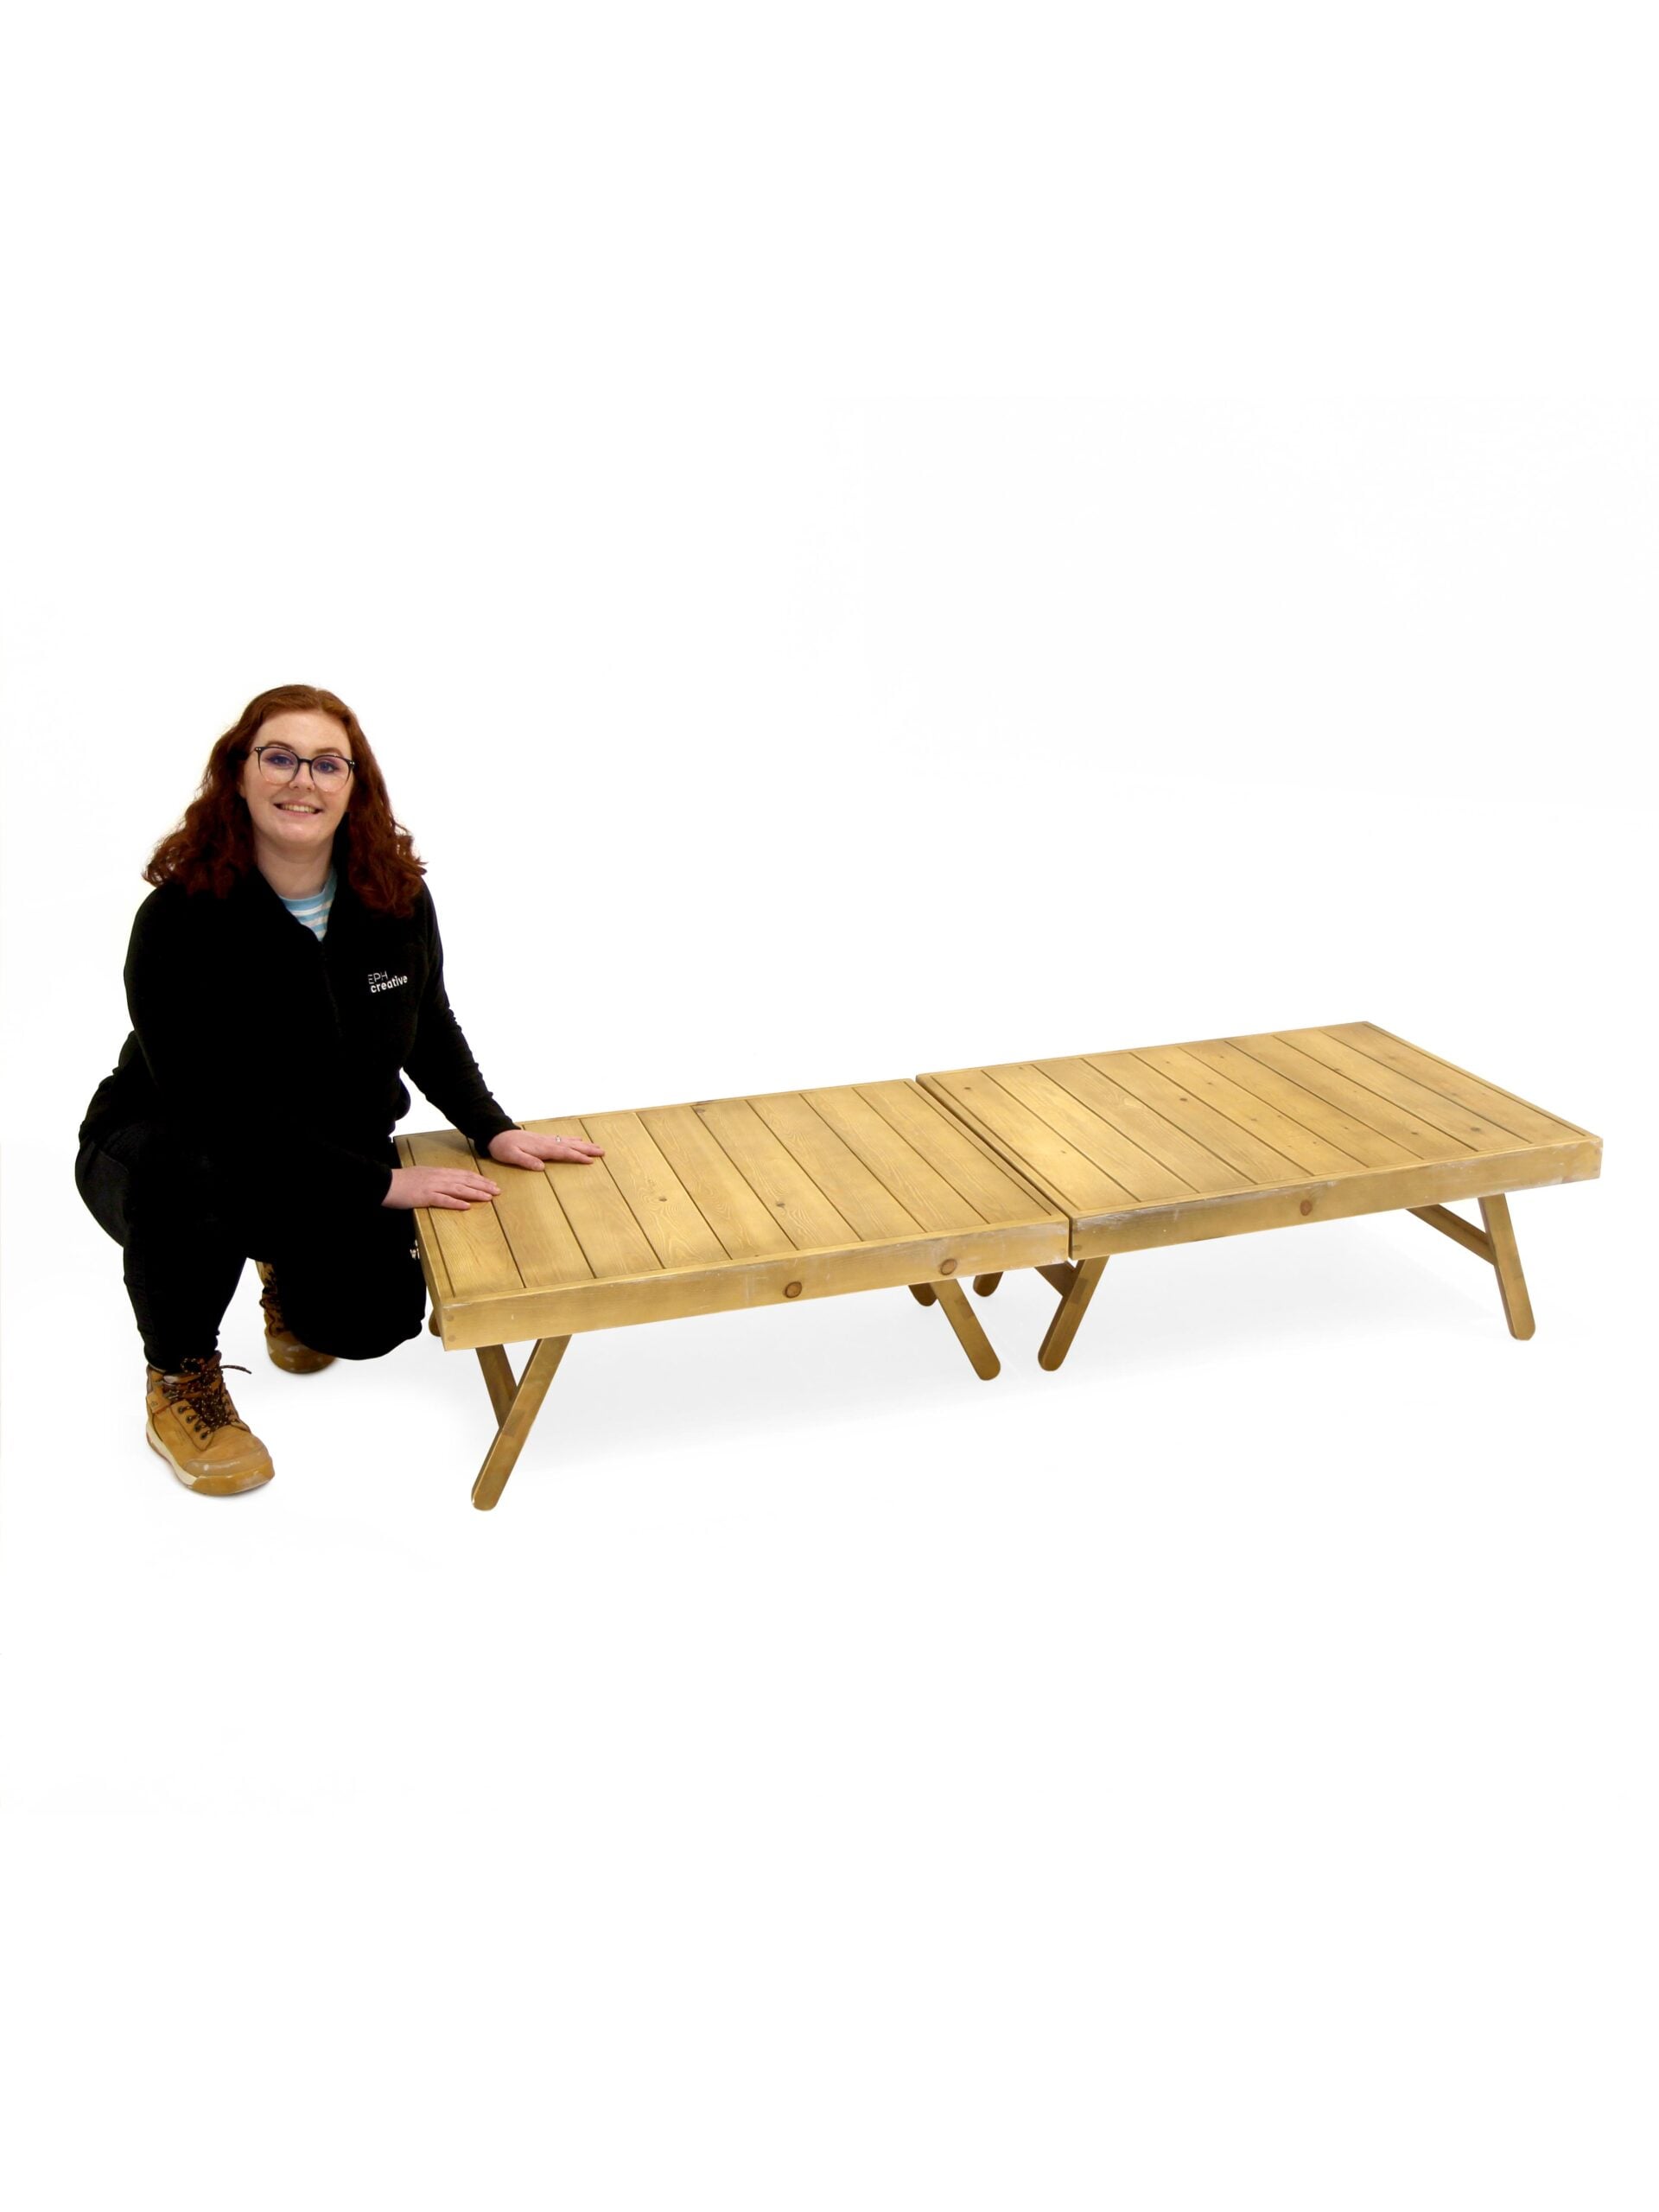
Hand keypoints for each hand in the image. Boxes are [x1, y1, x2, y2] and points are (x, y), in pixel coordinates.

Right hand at [382, 1164, 500, 1211]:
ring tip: (488, 1198)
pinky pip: (442, 1200)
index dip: (479, 1179)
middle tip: (497, 1190)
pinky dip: (455, 1203)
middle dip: (483, 1186)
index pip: (463, 1174)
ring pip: (458, 1189)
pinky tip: (466, 1206)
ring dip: (474, 1193)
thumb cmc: (402, 1181)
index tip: (491, 1183)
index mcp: (438, 1172)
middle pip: (465, 1180)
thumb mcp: (422, 1175)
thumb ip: (436, 1178)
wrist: (385, 1183)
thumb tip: (448, 1182)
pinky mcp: (424, 1197)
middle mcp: (438, 1177)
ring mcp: (432, 1186)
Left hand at [486, 1128, 605, 1169]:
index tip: (590, 1160)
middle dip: (587, 1149)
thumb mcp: (511, 1156)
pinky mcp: (542, 1139)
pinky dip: (572, 1139)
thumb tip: (542, 1167)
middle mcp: (546, 1142)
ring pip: (568, 1141)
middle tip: (602, 1151)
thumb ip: (526, 1161)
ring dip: (583, 1144)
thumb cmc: (502, 1147)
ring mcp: (545, 1139)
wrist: (495, 1133)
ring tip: (596, 1146)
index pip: (563, 1153)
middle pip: (570, 1145)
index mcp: (541, 1148)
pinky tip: (577, 1139)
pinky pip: (562, 1139)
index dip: (577, 1156)